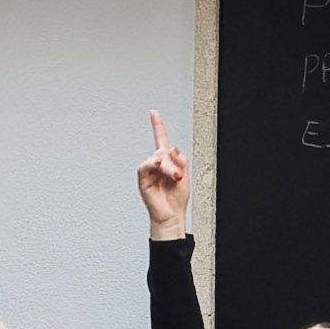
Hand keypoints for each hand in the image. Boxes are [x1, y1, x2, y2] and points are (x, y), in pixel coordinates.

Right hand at [135, 109, 192, 239]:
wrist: (171, 215)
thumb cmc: (177, 198)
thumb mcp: (186, 175)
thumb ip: (180, 160)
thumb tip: (170, 149)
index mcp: (168, 161)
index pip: (161, 139)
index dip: (157, 125)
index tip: (153, 113)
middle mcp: (157, 164)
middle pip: (164, 150)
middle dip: (174, 162)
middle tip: (178, 175)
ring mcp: (149, 171)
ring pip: (157, 157)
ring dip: (167, 167)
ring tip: (173, 178)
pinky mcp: (143, 179)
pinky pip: (145, 166)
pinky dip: (152, 165)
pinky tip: (158, 169)